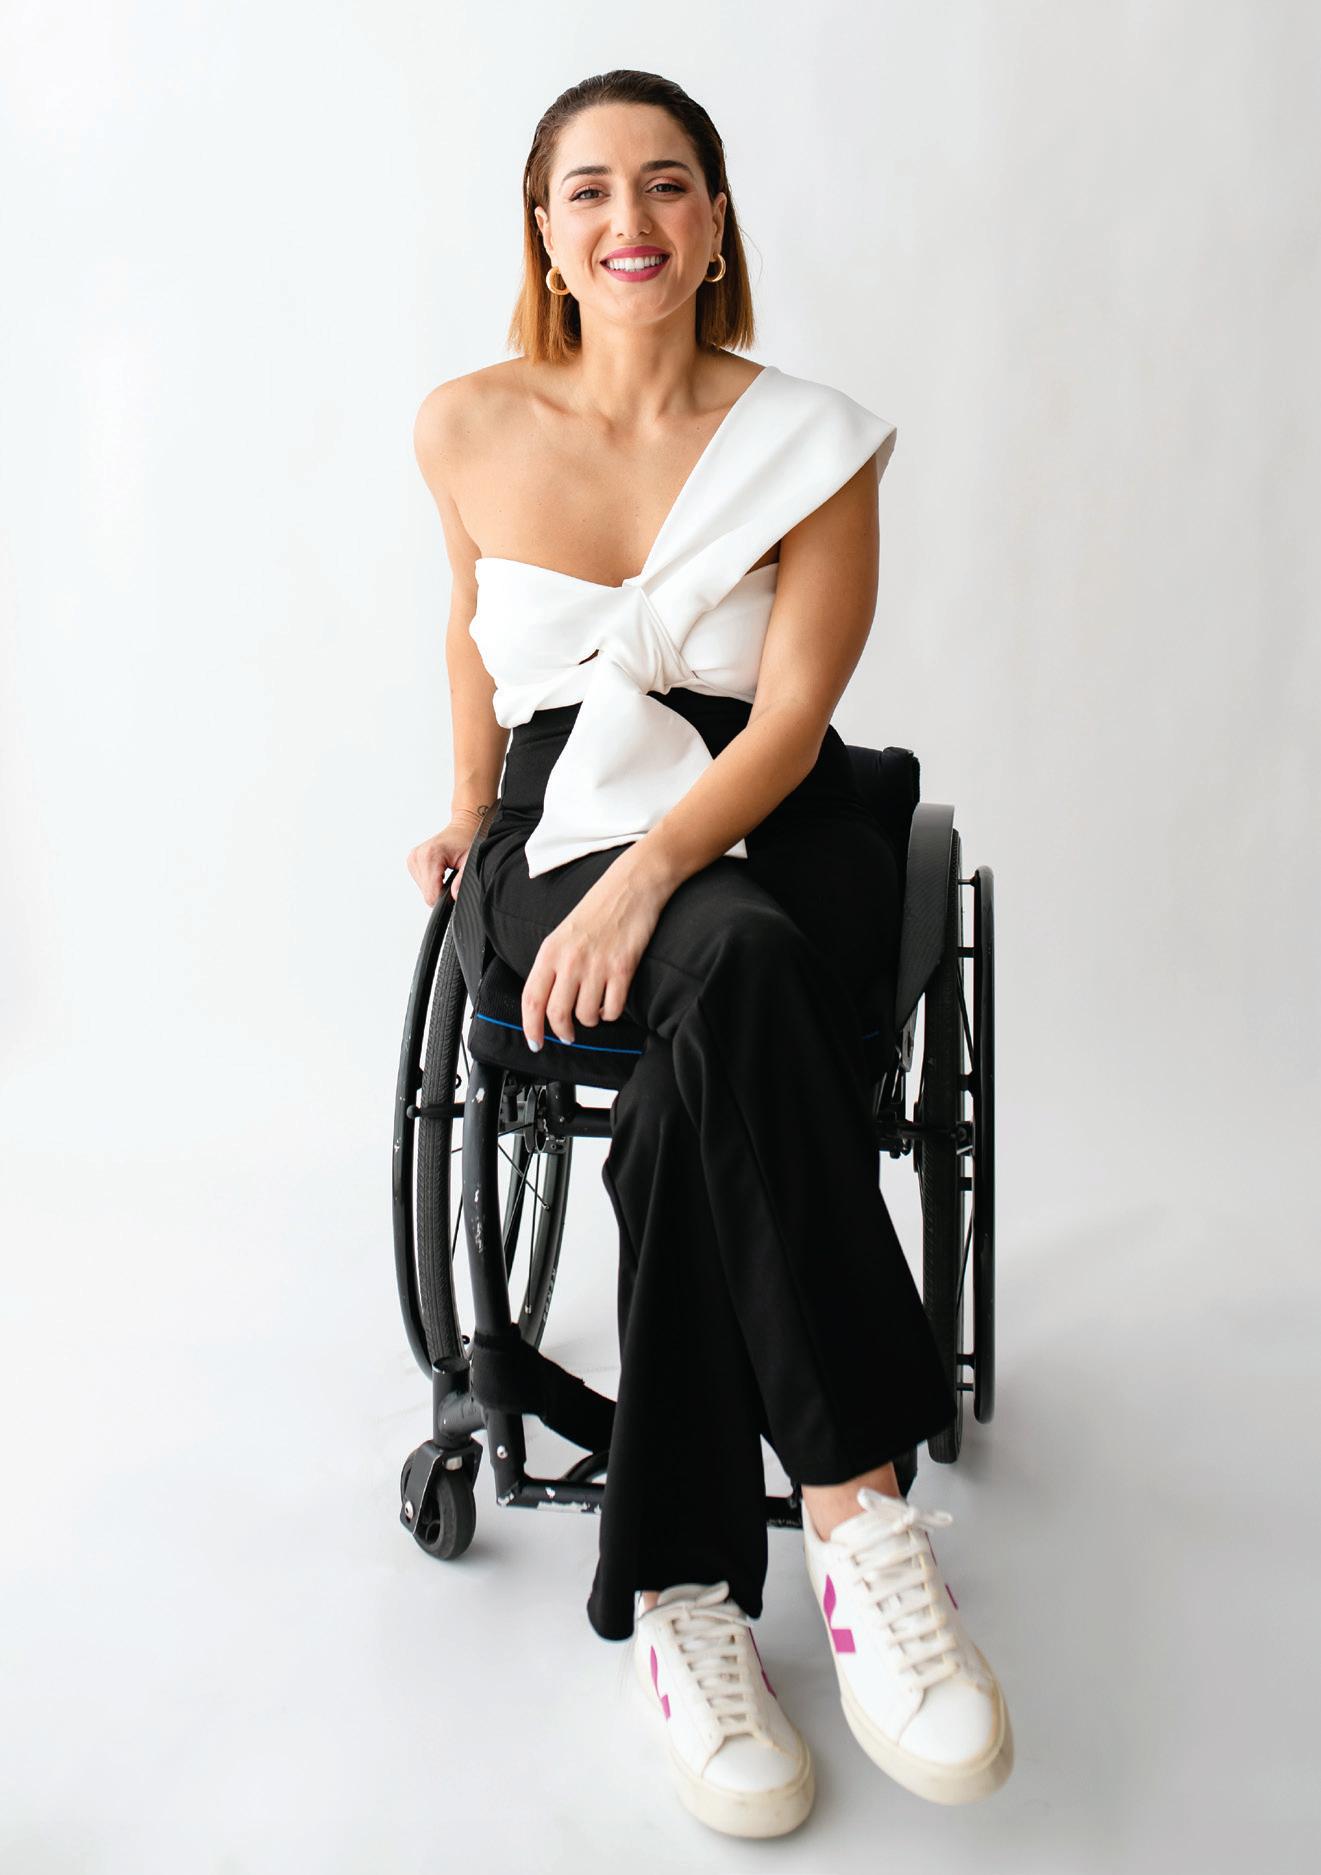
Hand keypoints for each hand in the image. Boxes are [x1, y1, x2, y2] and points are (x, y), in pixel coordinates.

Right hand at [405, 808, 486, 905]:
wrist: (462, 828)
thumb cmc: (468, 840)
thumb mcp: (471, 860)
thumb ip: (462, 880)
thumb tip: (454, 896)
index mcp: (430, 856)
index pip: (431, 894)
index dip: (445, 898)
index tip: (455, 889)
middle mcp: (417, 856)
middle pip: (427, 893)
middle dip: (441, 891)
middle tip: (453, 877)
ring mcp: (412, 858)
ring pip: (423, 890)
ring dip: (436, 886)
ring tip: (448, 872)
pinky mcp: (412, 861)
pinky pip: (421, 882)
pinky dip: (432, 881)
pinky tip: (441, 871)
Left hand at [521, 848, 671, 1050]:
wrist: (632, 886)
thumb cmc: (598, 909)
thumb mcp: (563, 934)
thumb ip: (553, 965)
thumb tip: (547, 1002)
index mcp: (550, 951)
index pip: (531, 999)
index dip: (531, 1027)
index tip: (535, 1042)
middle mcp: (570, 960)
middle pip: (557, 1014)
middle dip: (563, 1032)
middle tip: (568, 1035)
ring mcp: (597, 965)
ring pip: (587, 1016)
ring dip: (591, 1020)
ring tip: (595, 1010)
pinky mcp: (623, 968)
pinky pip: (613, 1009)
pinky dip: (611, 1013)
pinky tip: (612, 1002)